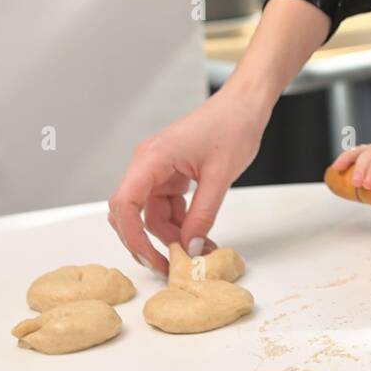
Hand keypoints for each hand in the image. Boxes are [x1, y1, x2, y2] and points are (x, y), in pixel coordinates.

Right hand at [107, 85, 268, 274]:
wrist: (245, 104)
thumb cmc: (233, 125)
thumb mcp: (220, 176)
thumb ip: (203, 214)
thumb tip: (189, 247)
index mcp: (152, 158)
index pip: (124, 204)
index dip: (132, 236)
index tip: (152, 259)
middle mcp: (148, 164)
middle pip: (131, 213)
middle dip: (148, 241)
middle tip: (171, 266)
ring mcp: (158, 169)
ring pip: (152, 214)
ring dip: (172, 235)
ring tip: (200, 250)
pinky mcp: (171, 174)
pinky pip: (166, 206)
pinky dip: (181, 223)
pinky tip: (200, 235)